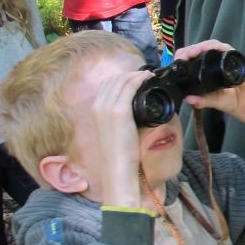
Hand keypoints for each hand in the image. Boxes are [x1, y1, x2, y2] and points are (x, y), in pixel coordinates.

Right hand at [88, 68, 153, 207]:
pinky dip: (139, 79)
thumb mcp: (114, 133)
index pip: (107, 85)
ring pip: (122, 80)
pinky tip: (148, 78)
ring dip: (136, 74)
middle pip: (114, 80)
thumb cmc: (120, 155)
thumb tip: (133, 112)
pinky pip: (130, 86)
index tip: (136, 78)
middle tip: (145, 75)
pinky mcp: (119, 111)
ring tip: (148, 76)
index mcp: (95, 110)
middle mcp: (98, 106)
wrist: (118, 169)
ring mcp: (107, 107)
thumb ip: (119, 120)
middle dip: (130, 74)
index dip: (122, 78)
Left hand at [175, 40, 244, 127]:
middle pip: (203, 49)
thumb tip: (188, 99)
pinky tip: (208, 48)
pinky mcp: (238, 59)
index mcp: (211, 70)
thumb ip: (202, 101)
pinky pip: (227, 49)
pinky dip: (217, 47)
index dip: (186, 56)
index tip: (176, 60)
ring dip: (201, 46)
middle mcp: (218, 62)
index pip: (197, 58)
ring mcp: (228, 59)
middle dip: (190, 50)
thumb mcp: (214, 102)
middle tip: (181, 56)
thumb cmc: (234, 101)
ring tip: (191, 52)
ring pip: (213, 46)